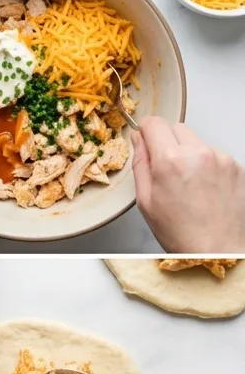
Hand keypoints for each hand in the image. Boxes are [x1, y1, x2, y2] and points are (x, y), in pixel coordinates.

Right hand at [132, 118, 244, 251]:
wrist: (218, 249)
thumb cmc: (182, 234)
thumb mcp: (147, 203)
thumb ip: (141, 165)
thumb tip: (139, 140)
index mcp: (170, 161)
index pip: (154, 123)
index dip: (146, 131)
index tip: (146, 140)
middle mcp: (197, 152)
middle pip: (177, 128)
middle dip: (168, 144)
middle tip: (168, 172)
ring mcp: (220, 157)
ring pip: (197, 142)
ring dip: (190, 156)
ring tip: (189, 187)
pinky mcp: (235, 165)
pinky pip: (215, 156)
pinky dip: (208, 167)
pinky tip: (205, 190)